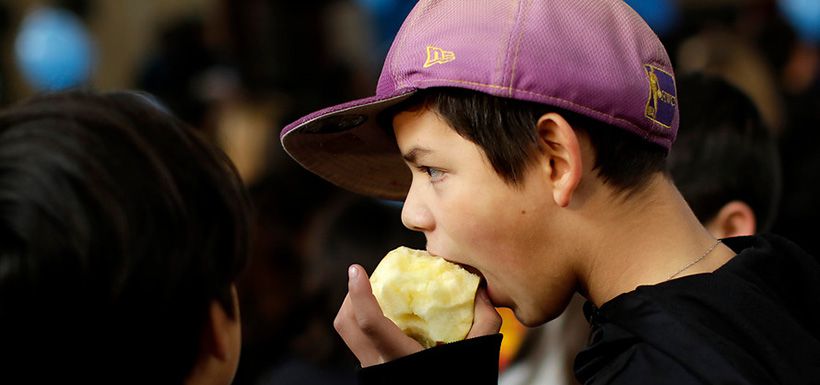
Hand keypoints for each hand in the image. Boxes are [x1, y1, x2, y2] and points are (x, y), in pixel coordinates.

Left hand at [334, 264, 502, 366]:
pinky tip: (387, 316)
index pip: (369, 323)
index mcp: (400, 357)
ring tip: (375, 294)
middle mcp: (379, 365)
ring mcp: (373, 370)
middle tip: (367, 278)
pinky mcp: (375, 371)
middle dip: (351, 296)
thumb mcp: (477, 355)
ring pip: (348, 333)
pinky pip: (359, 342)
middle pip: (346, 324)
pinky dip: (365, 323)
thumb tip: (481, 290)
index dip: (359, 294)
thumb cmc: (458, 384)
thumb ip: (484, 322)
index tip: (356, 269)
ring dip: (355, 308)